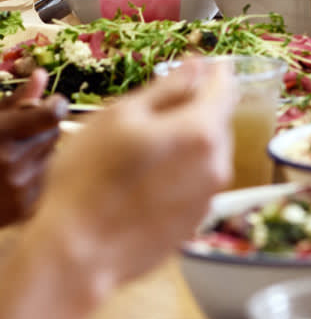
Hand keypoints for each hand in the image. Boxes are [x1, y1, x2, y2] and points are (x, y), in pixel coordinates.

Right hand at [0, 70, 67, 227]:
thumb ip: (16, 101)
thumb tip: (42, 74)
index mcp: (0, 136)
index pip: (53, 114)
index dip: (54, 106)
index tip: (52, 104)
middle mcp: (12, 163)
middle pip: (54, 132)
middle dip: (41, 129)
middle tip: (18, 135)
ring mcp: (20, 188)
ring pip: (53, 156)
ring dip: (38, 153)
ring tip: (10, 160)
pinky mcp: (25, 209)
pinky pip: (47, 180)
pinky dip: (35, 176)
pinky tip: (11, 179)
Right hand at [28, 58, 238, 303]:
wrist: (77, 254)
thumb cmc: (90, 179)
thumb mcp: (122, 116)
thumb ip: (168, 87)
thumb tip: (198, 66)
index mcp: (203, 130)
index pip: (223, 87)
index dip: (214, 71)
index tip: (203, 63)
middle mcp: (218, 163)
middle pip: (216, 121)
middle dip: (194, 109)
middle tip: (156, 110)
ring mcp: (209, 196)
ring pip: (206, 153)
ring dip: (186, 142)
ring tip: (144, 149)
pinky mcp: (195, 220)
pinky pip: (195, 182)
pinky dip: (180, 172)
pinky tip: (145, 179)